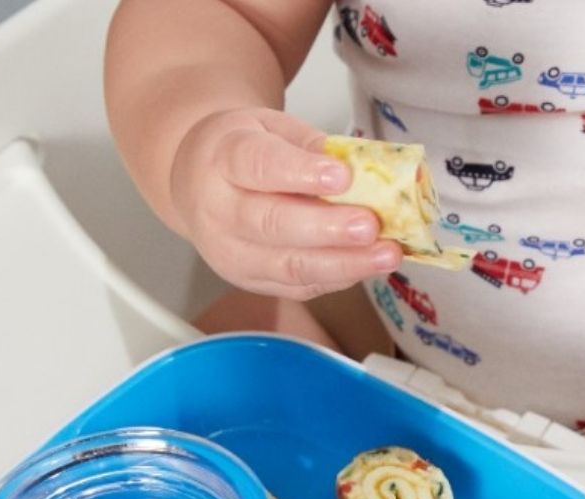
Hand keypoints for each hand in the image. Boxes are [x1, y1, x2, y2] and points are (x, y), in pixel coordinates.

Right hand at [167, 107, 400, 298]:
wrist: (197, 181)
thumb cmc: (242, 150)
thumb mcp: (271, 126)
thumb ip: (312, 144)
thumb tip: (361, 166)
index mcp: (222, 158)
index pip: (258, 166)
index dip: (300, 173)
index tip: (342, 176)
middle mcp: (218, 211)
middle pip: (271, 224)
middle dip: (327, 229)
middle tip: (370, 225)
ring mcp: (231, 253)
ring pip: (288, 266)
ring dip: (343, 263)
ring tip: (386, 254)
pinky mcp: (250, 281)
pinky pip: (298, 286)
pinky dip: (339, 277)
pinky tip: (368, 265)